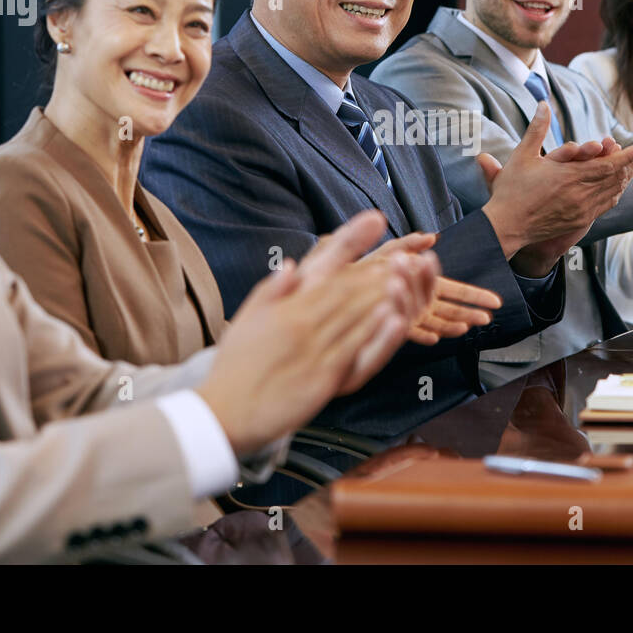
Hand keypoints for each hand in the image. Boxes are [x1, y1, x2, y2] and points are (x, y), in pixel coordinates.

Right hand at [201, 210, 436, 453]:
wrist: (224, 411)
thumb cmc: (235, 366)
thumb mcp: (246, 319)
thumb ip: (272, 291)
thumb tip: (292, 265)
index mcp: (287, 308)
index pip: (328, 270)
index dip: (354, 243)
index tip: (375, 220)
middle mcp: (302, 323)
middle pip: (349, 290)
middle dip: (379, 269)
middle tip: (406, 251)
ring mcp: (315, 350)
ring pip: (356, 316)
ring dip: (384, 294)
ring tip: (408, 275)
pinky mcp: (324, 378)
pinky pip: (356, 351)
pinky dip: (377, 332)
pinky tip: (395, 317)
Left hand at [364, 233, 502, 342]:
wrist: (333, 284)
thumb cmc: (361, 266)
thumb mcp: (387, 250)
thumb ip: (408, 243)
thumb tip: (432, 236)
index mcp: (420, 282)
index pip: (454, 290)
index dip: (474, 296)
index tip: (494, 301)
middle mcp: (416, 299)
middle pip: (448, 309)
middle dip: (468, 313)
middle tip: (487, 318)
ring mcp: (404, 313)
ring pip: (432, 321)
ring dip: (450, 324)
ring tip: (465, 328)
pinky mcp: (388, 323)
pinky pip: (408, 329)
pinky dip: (421, 333)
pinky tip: (432, 337)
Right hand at [478, 103, 632, 272]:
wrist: (506, 226)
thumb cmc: (512, 191)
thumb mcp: (523, 155)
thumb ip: (537, 128)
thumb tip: (543, 104)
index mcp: (570, 176)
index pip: (611, 164)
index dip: (631, 154)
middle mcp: (581, 194)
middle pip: (618, 177)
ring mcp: (582, 210)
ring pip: (614, 191)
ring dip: (627, 176)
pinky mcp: (579, 221)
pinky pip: (606, 204)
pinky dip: (616, 191)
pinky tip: (618, 185)